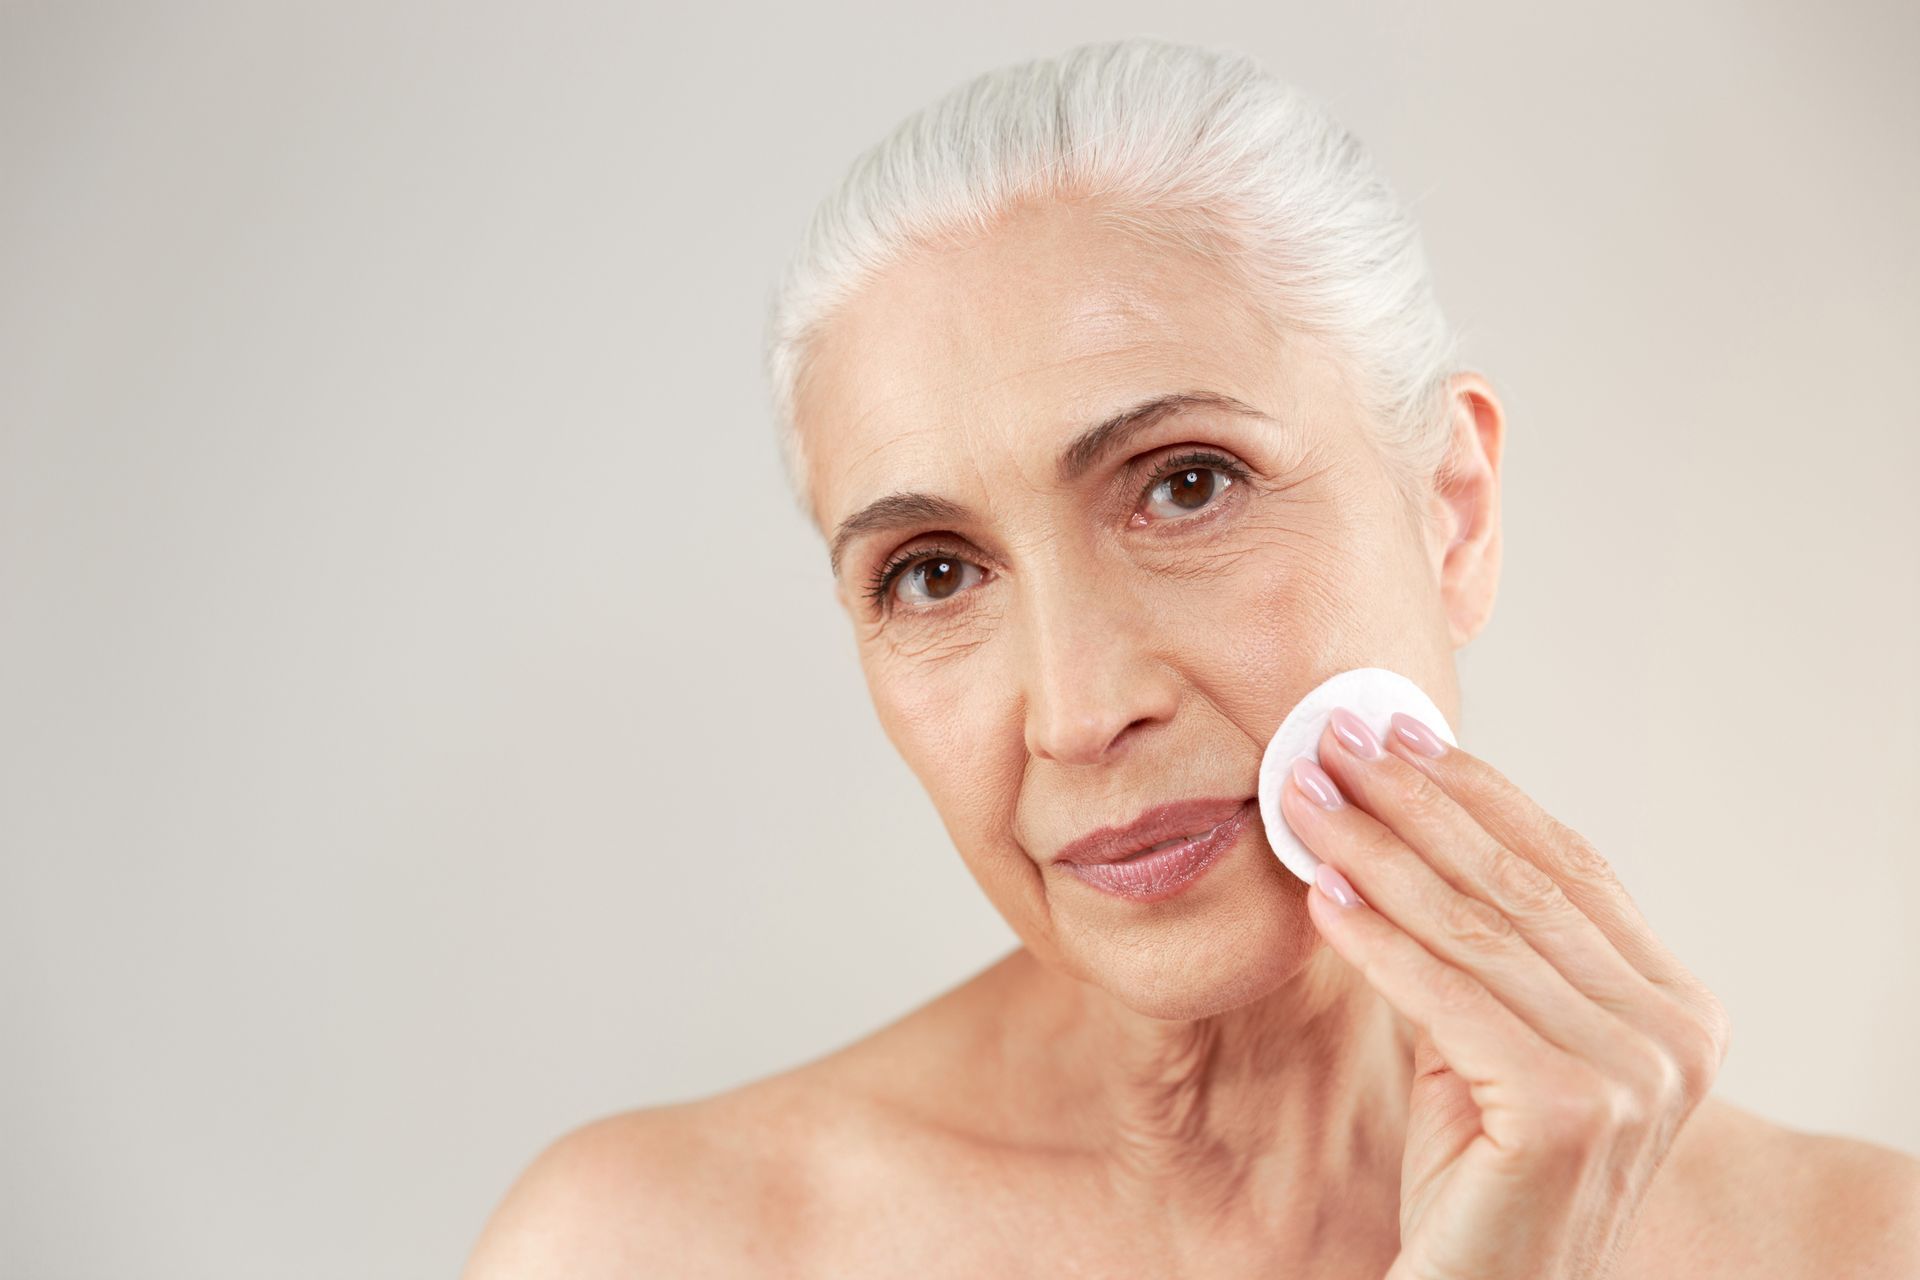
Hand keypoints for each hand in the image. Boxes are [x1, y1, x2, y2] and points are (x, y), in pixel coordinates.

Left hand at [1279, 707, 1730, 1279]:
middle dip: (1414, 803)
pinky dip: (1375, 938)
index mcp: (1678, 1006)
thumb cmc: (1482, 1174)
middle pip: (1519, 883)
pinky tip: (1320, 892)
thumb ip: (1482, 944)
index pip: (1567, 867)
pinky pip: (1445, 996)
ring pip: (1477, 927)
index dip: (1478, 792)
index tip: (1400, 734)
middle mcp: (1677, 1035)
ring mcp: (1635, 1075)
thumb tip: (1399, 812)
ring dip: (1378, 851)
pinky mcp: (1569, 1110)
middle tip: (1332, 741)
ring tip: (1305, 798)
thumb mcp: (1493, 1037)